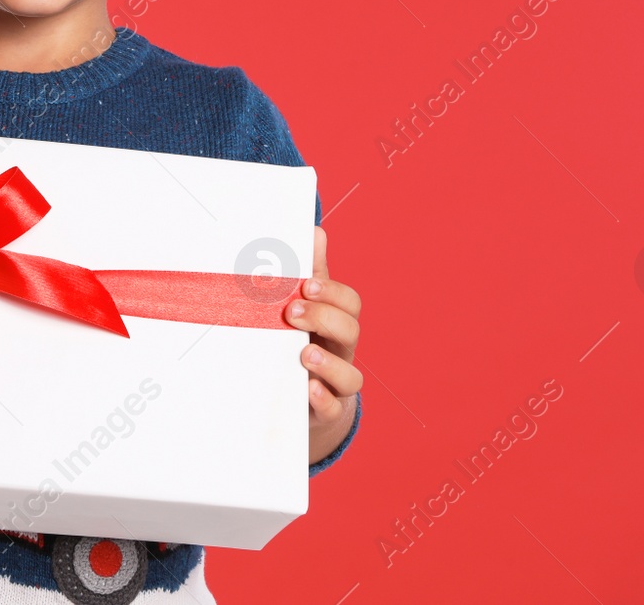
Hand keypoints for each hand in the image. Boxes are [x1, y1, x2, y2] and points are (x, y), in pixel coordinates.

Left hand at [286, 225, 362, 460]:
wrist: (305, 402)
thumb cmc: (305, 342)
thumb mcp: (308, 308)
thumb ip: (311, 274)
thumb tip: (315, 231)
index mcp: (337, 323)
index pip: (349, 303)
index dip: (332, 293)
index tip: (305, 285)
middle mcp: (342, 352)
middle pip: (351, 332)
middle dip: (324, 319)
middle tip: (292, 314)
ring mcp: (335, 384)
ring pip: (350, 376)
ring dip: (329, 363)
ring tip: (304, 355)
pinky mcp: (324, 412)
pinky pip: (331, 410)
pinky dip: (322, 401)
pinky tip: (308, 390)